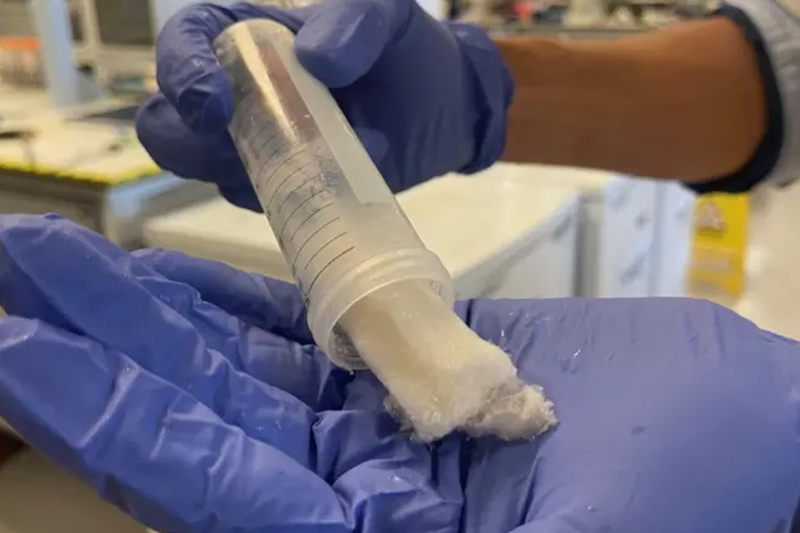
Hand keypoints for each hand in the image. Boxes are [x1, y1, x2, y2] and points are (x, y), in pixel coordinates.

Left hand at [1, 215, 798, 532]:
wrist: (748, 428)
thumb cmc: (705, 486)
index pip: (219, 493)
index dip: (121, 424)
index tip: (28, 359)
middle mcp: (362, 501)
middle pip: (209, 424)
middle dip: (113, 352)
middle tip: (25, 279)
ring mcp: (382, 431)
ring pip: (246, 370)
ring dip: (161, 316)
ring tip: (75, 263)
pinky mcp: (413, 369)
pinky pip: (311, 329)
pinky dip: (245, 304)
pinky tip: (184, 278)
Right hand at [135, 0, 511, 210]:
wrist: (443, 111)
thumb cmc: (405, 49)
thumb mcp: (387, 15)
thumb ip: (355, 20)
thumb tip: (317, 61)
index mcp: (243, 34)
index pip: (182, 44)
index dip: (182, 75)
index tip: (215, 108)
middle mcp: (235, 92)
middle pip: (168, 125)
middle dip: (194, 146)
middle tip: (253, 151)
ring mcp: (254, 146)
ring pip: (208, 173)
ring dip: (257, 175)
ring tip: (337, 153)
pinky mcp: (280, 187)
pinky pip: (260, 203)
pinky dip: (297, 196)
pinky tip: (349, 175)